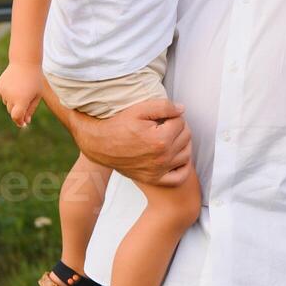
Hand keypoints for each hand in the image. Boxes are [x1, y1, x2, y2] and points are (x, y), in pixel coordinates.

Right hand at [0, 62, 43, 126]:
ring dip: (13, 100)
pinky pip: (3, 96)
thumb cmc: (34, 80)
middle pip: (12, 111)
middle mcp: (10, 97)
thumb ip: (30, 109)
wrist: (25, 62)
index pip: (16, 117)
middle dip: (18, 109)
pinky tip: (14, 85)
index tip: (22, 124)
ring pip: (7, 103)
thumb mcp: (37, 95)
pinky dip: (8, 94)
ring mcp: (3, 91)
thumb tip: (25, 122)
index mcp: (22, 100)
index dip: (18, 122)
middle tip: (26, 99)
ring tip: (21, 89)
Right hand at [72, 98, 192, 185]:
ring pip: (186, 154)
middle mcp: (162, 157)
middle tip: (167, 123)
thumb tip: (182, 109)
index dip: (174, 115)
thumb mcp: (139, 109)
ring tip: (171, 136)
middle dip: (179, 127)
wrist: (99, 144)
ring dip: (183, 143)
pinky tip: (177, 156)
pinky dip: (183, 167)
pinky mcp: (154, 179)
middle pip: (186, 137)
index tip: (163, 115)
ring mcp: (159, 170)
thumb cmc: (118, 125)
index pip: (181, 122)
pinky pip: (179, 177)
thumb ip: (164, 106)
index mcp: (160, 139)